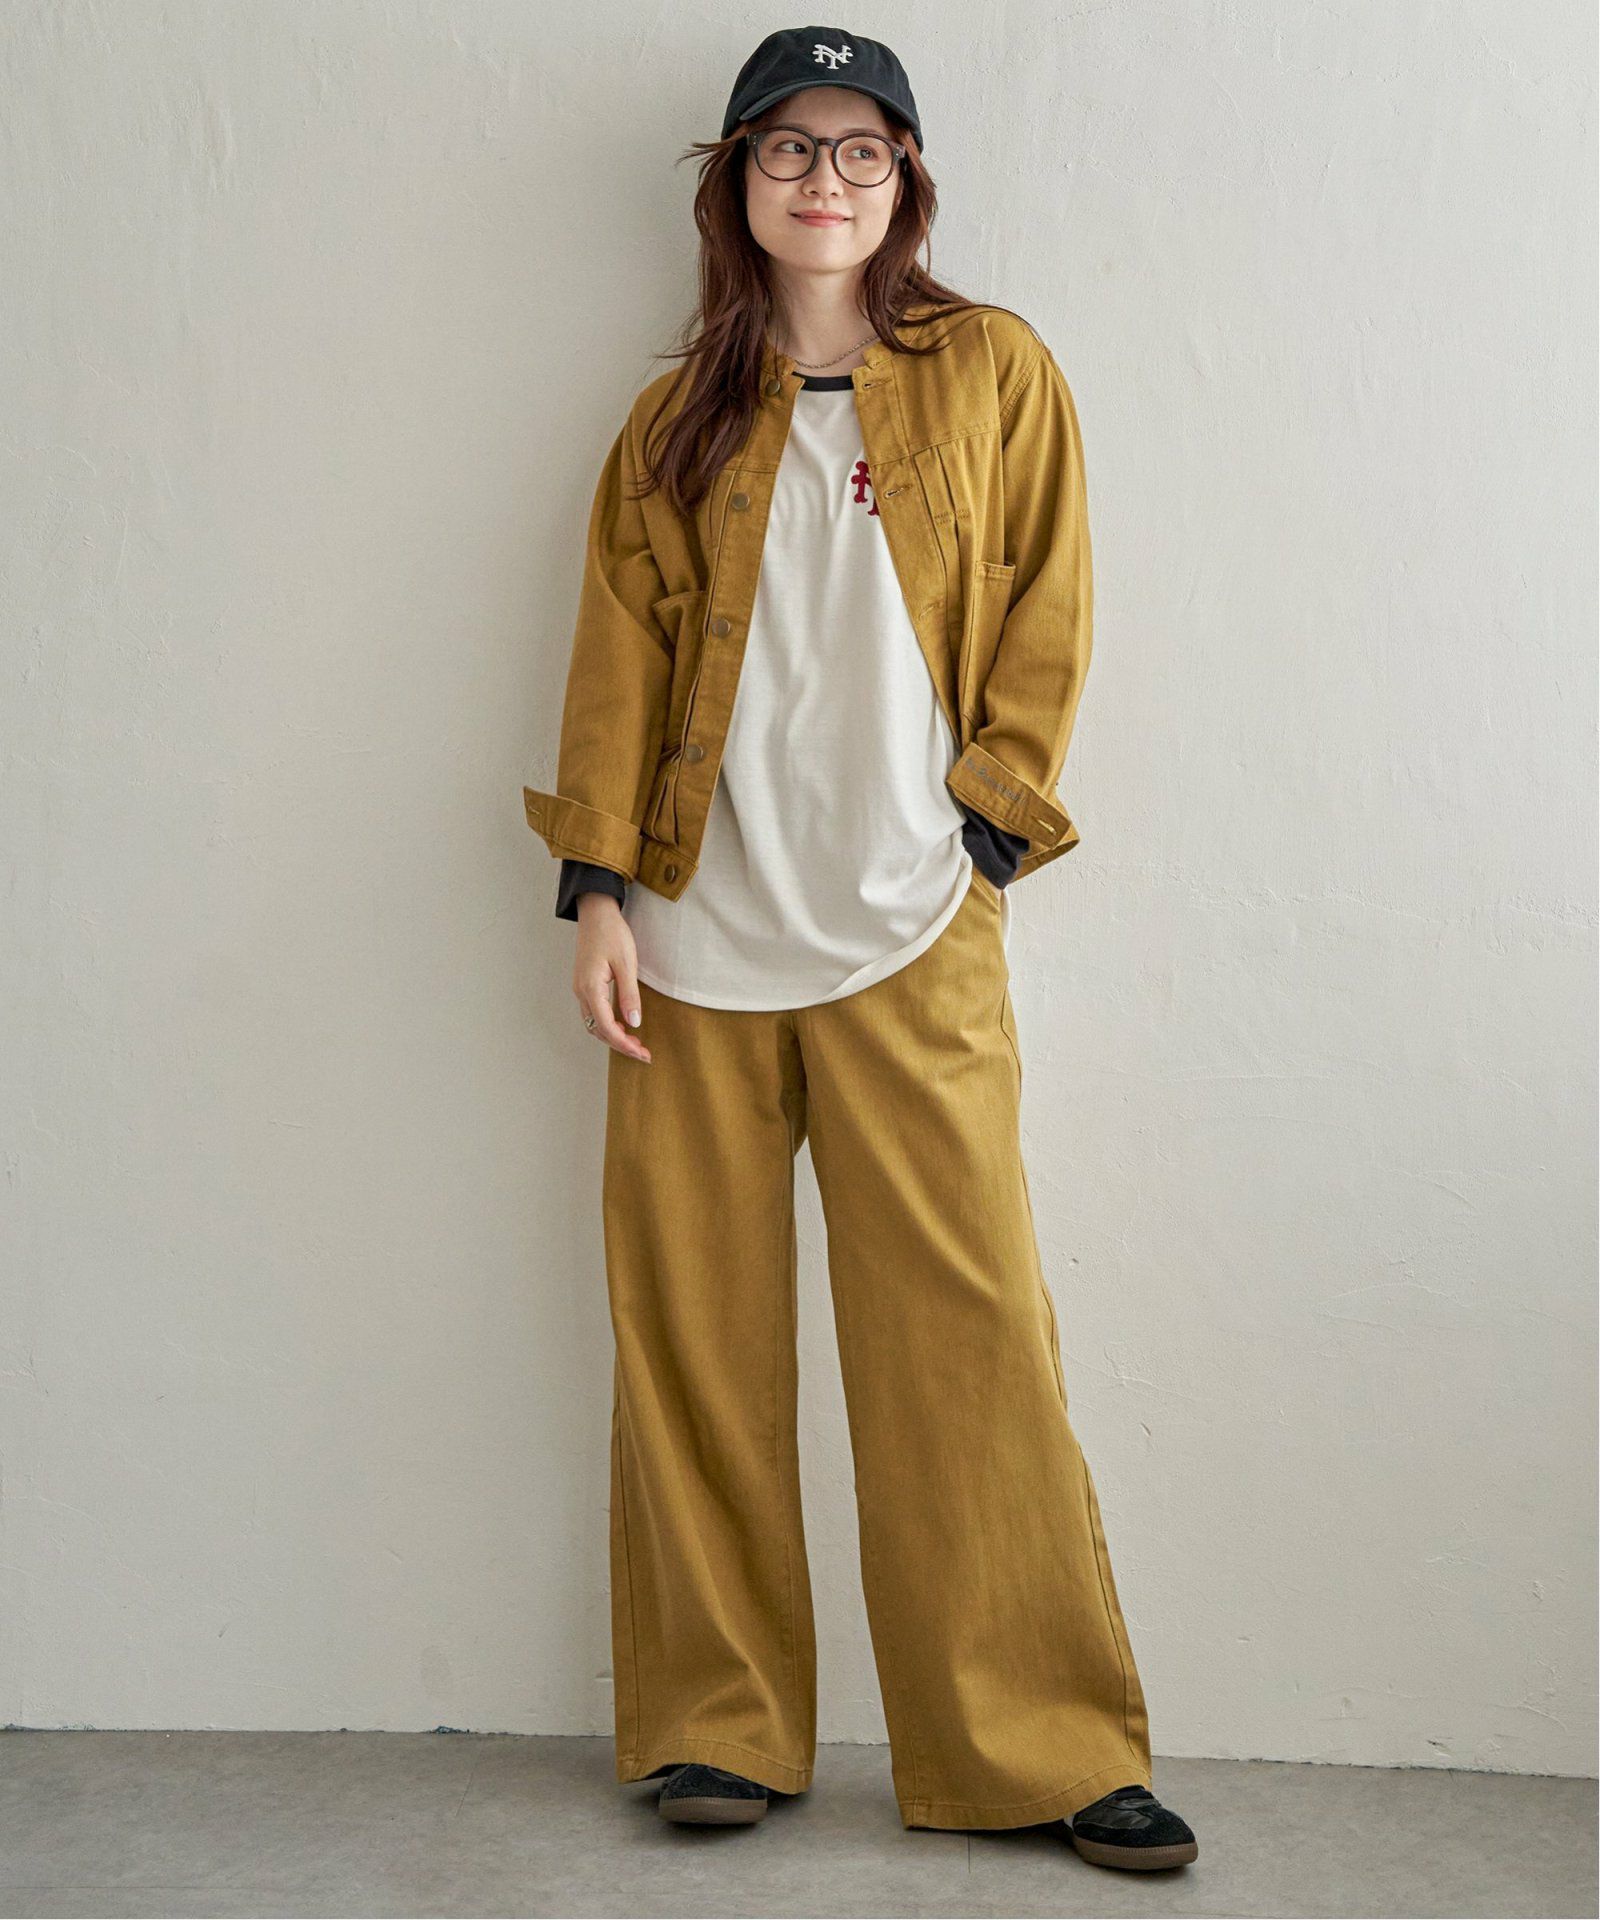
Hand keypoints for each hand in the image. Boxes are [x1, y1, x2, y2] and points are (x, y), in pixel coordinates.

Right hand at [571, 893, 650, 1062]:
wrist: (596, 913)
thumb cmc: (611, 933)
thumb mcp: (626, 964)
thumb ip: (629, 995)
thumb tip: (634, 1024)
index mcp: (591, 989)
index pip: (607, 1028)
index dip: (625, 1045)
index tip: (643, 1053)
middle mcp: (581, 992)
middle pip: (598, 1030)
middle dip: (620, 1045)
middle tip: (643, 1052)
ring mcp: (581, 989)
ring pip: (594, 1023)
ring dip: (613, 1036)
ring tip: (635, 1042)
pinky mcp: (585, 984)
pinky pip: (594, 1012)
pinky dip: (608, 1024)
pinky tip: (623, 1024)